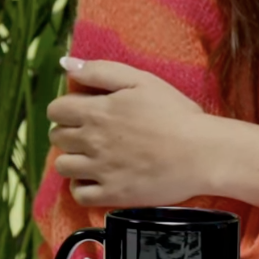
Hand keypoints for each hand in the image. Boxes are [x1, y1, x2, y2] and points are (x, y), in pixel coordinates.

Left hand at [47, 60, 210, 208]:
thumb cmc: (176, 113)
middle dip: (69, 131)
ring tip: (93, 155)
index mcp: (98, 111)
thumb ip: (101, 70)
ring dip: (72, 158)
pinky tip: (96, 177)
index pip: (56, 109)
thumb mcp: (142, 80)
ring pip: (62, 166)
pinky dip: (81, 186)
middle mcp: (92, 141)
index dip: (66, 107)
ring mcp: (99, 170)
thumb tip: (66, 63)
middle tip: (92, 131)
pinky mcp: (110, 194)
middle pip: (57, 136)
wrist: (201, 153)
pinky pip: (78, 194)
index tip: (83, 109)